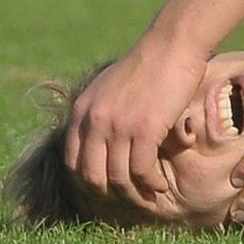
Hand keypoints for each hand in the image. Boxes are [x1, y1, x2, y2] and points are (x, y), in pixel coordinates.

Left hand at [65, 33, 206, 198]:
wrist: (171, 45)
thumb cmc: (148, 64)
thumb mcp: (110, 87)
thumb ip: (101, 112)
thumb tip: (105, 141)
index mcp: (81, 111)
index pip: (73, 161)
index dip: (89, 182)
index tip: (109, 189)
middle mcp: (93, 121)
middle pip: (92, 176)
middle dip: (111, 195)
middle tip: (130, 198)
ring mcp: (117, 126)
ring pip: (118, 178)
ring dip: (135, 194)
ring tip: (150, 196)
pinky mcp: (143, 130)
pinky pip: (141, 170)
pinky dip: (151, 183)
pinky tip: (161, 184)